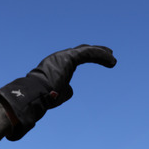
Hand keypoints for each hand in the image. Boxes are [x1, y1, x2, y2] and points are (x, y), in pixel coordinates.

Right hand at [0, 45, 116, 139]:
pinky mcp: (69, 57)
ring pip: (86, 51)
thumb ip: (65, 90)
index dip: (87, 56)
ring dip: (101, 54)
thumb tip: (71, 90)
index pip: (74, 57)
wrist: (35, 95)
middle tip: (109, 55)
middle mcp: (59, 57)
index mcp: (56, 64)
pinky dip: (100, 55)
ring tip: (113, 60)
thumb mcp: (57, 94)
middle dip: (96, 52)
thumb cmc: (44, 97)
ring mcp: (64, 56)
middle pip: (81, 51)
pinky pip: (88, 53)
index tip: (99, 59)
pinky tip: (111, 60)